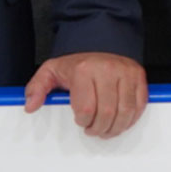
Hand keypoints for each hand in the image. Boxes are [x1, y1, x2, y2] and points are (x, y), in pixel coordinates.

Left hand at [23, 51, 147, 137]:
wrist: (101, 42)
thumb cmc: (78, 62)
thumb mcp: (51, 70)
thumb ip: (37, 88)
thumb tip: (31, 105)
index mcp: (84, 70)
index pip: (86, 109)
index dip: (83, 121)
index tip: (81, 121)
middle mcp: (107, 70)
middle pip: (107, 113)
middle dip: (99, 128)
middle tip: (94, 129)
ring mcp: (126, 73)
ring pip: (125, 112)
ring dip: (116, 127)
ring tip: (107, 128)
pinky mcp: (139, 76)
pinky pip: (139, 104)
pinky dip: (132, 118)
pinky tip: (122, 120)